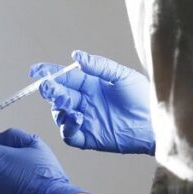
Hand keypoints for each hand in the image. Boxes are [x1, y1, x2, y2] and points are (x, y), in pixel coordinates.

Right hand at [31, 50, 154, 154]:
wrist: (156, 124)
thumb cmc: (144, 98)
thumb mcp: (122, 76)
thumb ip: (99, 66)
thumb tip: (76, 56)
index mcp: (91, 84)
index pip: (64, 77)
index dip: (48, 73)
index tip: (36, 71)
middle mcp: (85, 101)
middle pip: (59, 95)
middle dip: (50, 90)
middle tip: (47, 86)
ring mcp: (86, 120)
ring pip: (60, 114)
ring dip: (59, 108)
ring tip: (69, 104)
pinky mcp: (89, 137)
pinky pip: (69, 134)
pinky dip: (67, 127)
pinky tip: (77, 118)